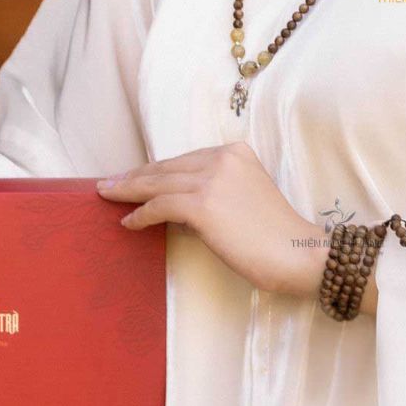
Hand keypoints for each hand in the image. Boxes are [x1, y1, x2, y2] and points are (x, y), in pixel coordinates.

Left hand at [96, 142, 333, 300]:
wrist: (298, 253)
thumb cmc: (272, 236)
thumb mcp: (242, 199)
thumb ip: (210, 194)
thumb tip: (171, 207)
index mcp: (234, 152)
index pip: (182, 160)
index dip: (153, 169)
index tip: (132, 176)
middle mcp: (222, 158)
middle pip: (165, 167)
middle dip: (133, 177)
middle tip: (107, 184)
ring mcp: (212, 178)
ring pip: (157, 182)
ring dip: (127, 191)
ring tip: (107, 197)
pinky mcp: (203, 204)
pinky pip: (160, 206)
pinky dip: (140, 214)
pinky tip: (128, 222)